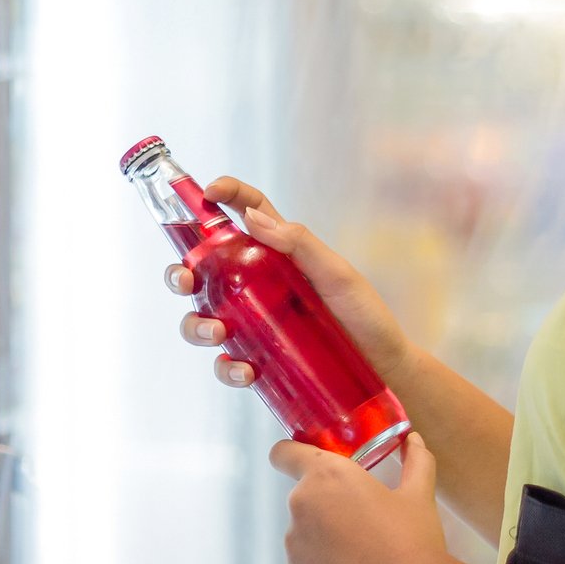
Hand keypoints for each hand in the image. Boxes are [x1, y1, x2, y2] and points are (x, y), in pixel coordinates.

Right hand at [169, 176, 416, 388]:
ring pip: (205, 317)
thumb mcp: (337, 274)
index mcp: (279, 254)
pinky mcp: (260, 360)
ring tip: (218, 333)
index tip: (207, 192)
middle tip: (185, 280)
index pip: (246, 212)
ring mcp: (256, 323)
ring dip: (197, 325)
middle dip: (181, 273)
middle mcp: (259, 285)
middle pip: (205, 270)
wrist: (384, 370)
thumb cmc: (365, 316)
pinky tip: (245, 371)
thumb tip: (252, 218)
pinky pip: (228, 362)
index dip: (225, 195)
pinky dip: (227, 367)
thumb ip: (299, 243)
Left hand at [271, 432, 451, 563]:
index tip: (303, 462)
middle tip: (364, 520)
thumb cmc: (412, 538)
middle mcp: (300, 507)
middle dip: (328, 505)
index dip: (290, 455)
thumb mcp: (418, 494)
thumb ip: (415, 460)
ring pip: (305, 535)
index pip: (284, 454)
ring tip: (363, 555)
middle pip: (305, 498)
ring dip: (325, 538)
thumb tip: (414, 440)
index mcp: (326, 476)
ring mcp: (294, 547)